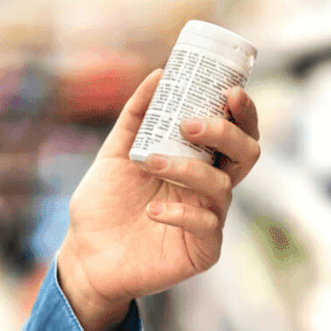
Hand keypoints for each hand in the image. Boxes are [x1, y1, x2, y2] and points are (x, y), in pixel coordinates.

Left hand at [57, 69, 260, 330]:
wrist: (85, 256)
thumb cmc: (104, 206)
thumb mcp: (115, 153)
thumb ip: (136, 116)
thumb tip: (159, 74)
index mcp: (199, 163)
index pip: (236, 133)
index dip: (243, 113)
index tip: (230, 91)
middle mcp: (210, 189)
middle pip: (246, 155)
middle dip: (226, 134)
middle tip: (191, 124)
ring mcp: (210, 219)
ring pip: (221, 186)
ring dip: (188, 169)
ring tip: (150, 162)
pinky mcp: (203, 250)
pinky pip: (206, 225)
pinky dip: (180, 213)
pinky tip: (152, 211)